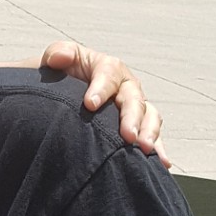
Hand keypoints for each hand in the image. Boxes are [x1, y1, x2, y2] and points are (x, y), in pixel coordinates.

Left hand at [38, 41, 169, 167]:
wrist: (57, 95)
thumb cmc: (58, 75)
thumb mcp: (54, 59)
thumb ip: (57, 53)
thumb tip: (60, 57)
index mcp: (107, 67)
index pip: (108, 74)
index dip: (101, 88)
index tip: (90, 105)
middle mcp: (125, 86)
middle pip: (134, 99)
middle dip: (132, 118)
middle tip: (128, 136)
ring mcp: (133, 106)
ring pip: (148, 117)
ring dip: (149, 133)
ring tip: (144, 149)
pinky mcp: (136, 125)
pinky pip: (149, 135)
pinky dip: (157, 148)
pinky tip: (162, 162)